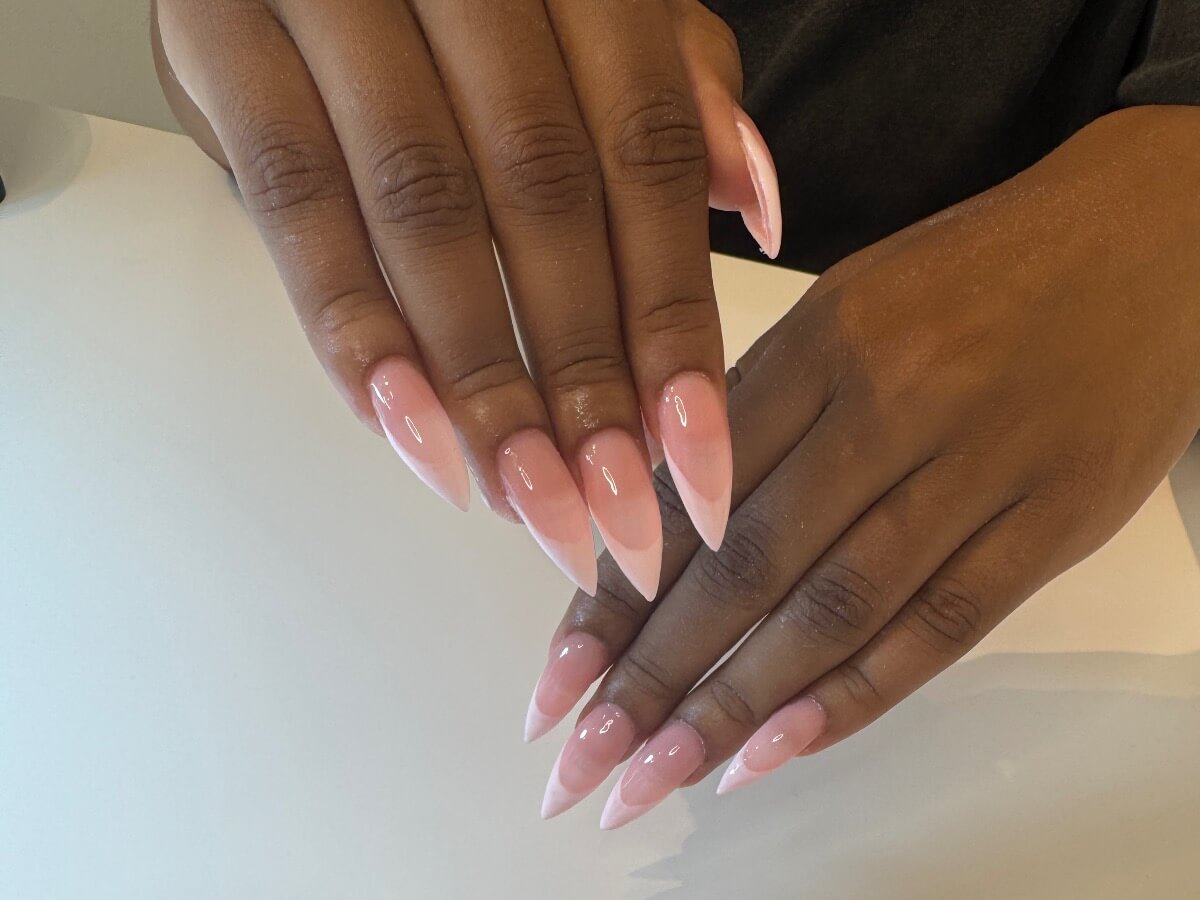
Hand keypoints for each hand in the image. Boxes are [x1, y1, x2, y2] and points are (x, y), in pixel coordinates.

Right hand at [151, 0, 780, 596]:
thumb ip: (671, 83)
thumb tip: (746, 203)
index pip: (641, 160)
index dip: (672, 321)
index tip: (696, 457)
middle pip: (541, 199)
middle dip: (583, 377)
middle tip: (613, 512)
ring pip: (424, 212)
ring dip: (482, 379)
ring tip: (531, 505)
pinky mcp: (219, 35)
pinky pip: (293, 201)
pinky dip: (353, 327)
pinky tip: (411, 435)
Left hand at [525, 105, 1199, 825]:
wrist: (1148, 238)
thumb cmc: (978, 272)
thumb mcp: (852, 303)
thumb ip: (761, 406)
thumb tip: (663, 524)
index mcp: (825, 337)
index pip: (695, 485)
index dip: (621, 587)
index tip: (561, 671)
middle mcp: (893, 403)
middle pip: (749, 562)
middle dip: (653, 671)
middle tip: (583, 758)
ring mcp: (980, 467)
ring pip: (834, 608)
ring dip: (735, 705)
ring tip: (657, 775)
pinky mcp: (1052, 522)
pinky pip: (941, 626)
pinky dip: (854, 696)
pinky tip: (776, 751)